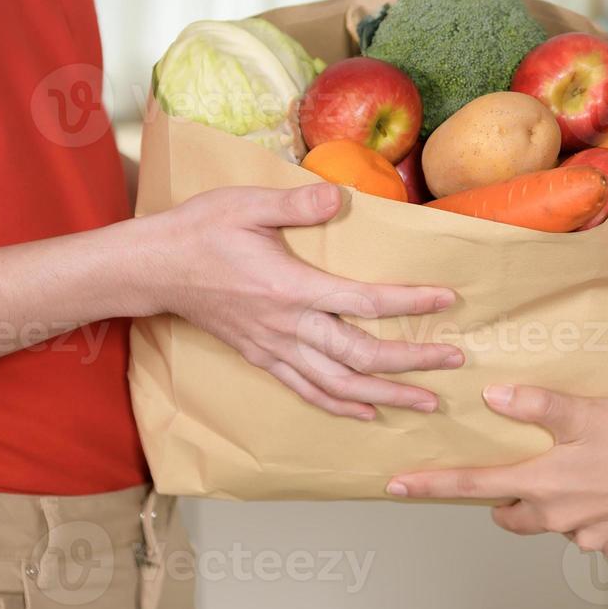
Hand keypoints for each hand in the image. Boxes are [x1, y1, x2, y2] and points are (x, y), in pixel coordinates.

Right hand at [136, 183, 463, 419]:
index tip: (447, 300)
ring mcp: (273, 348)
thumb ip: (295, 204)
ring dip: (384, 395)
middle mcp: (287, 327)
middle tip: (453, 363)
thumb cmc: (201, 231)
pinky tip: (366, 412)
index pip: (363, 302)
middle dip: (410, 363)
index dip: (409, 303)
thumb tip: (339, 197)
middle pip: (359, 355)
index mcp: (290, 289)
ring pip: (337, 384)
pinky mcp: (261, 356)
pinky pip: (307, 390)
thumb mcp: (246, 204)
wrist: (154, 268)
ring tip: (425, 402)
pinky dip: (340, 404)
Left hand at [387, 384, 607, 559]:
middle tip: (523, 473)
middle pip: (510, 513)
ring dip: (555, 502)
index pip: (474, 485)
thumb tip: (494, 397)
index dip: (431, 485)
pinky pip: (588, 531)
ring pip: (550, 521)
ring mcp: (583, 534)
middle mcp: (556, 515)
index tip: (398, 486)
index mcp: (543, 482)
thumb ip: (538, 405)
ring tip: (585, 471)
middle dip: (506, 498)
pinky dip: (592, 513)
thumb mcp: (586, 412)